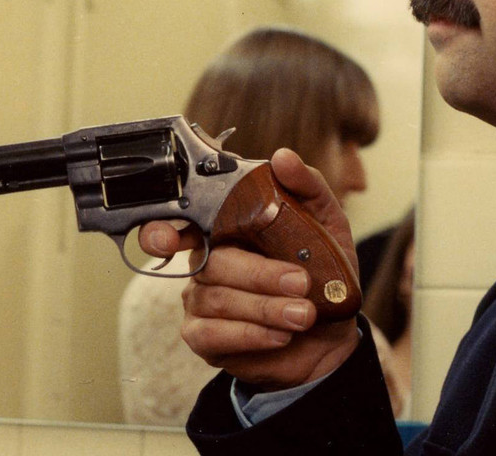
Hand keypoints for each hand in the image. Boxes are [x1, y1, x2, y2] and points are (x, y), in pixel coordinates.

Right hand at [140, 148, 360, 390]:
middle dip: (259, 275)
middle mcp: (205, 261)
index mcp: (224, 228)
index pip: (182, 220)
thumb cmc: (321, 275)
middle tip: (300, 282)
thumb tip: (283, 158)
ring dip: (265, 307)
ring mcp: (199, 300)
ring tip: (303, 313)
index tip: (168, 239)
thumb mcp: (327, 224)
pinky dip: (249, 334)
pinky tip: (280, 335)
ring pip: (216, 298)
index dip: (164, 229)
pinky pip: (210, 334)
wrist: (331, 333)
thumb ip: (307, 187)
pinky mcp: (203, 337)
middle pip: (212, 262)